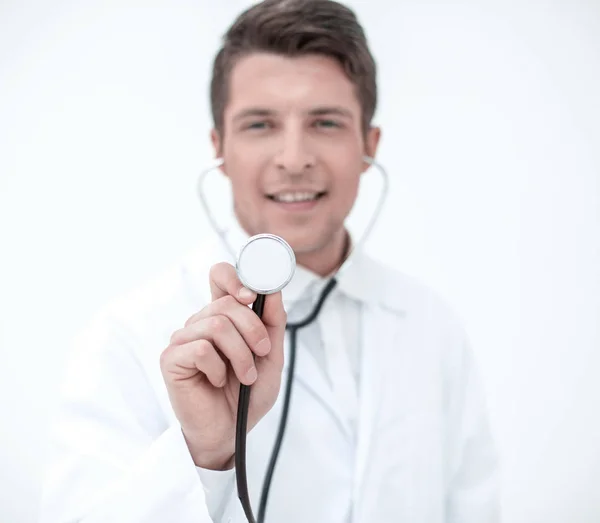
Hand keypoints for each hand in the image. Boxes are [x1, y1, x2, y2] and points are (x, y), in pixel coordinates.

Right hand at [160, 262, 286, 469]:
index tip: (253, 295)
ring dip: (240, 354)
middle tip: (262, 353)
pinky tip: (217, 382)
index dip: (235, 277)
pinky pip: (201, 348)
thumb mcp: (270, 356)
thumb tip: (273, 291)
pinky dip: (219, 368)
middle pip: (227, 302)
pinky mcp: (171, 358)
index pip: (220, 276)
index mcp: (222, 316)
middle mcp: (200, 322)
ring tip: (246, 376)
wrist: (231, 432)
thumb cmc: (247, 394)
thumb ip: (272, 323)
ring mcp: (183, 339)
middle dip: (253, 329)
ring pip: (217, 325)